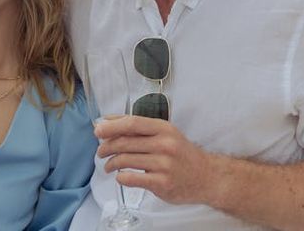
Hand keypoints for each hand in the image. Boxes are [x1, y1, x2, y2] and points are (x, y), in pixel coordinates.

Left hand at [95, 115, 215, 204]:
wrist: (206, 176)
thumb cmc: (181, 153)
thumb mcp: (165, 133)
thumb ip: (139, 128)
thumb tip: (108, 121)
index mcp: (164, 128)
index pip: (133, 123)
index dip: (112, 126)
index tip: (98, 130)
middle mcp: (165, 144)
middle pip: (126, 142)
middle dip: (107, 147)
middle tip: (100, 151)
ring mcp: (164, 165)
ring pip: (126, 160)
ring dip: (111, 163)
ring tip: (108, 166)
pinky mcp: (162, 183)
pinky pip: (133, 179)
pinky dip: (121, 177)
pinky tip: (120, 176)